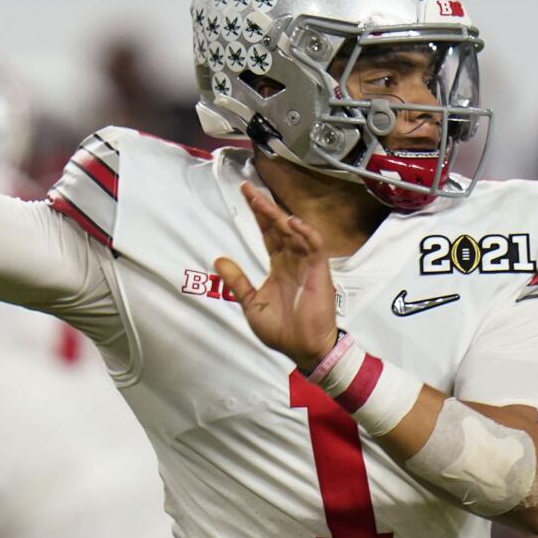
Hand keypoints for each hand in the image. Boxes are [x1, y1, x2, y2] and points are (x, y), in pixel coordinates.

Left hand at [214, 183, 337, 370]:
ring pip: (294, 232)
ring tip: (263, 203)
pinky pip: (314, 246)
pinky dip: (305, 233)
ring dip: (279, 217)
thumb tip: (218, 259)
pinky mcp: (319, 271)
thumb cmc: (281, 329)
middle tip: (249, 189)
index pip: (268, 234)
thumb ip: (237, 280)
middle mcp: (293, 260)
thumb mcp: (251, 303)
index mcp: (279, 266)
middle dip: (264, 208)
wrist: (303, 348)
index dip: (258, 215)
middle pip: (278, 227)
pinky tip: (292, 223)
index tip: (246, 195)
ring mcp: (307, 264)